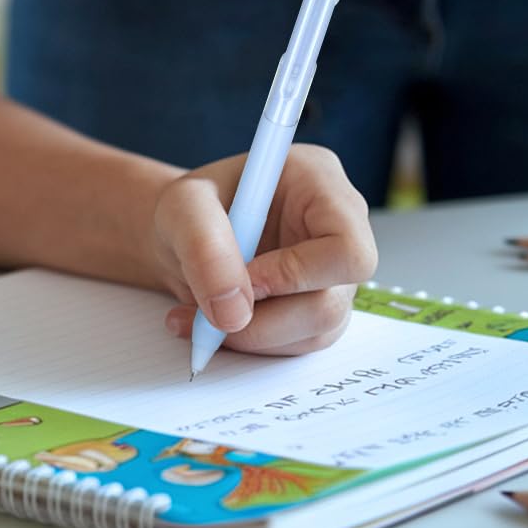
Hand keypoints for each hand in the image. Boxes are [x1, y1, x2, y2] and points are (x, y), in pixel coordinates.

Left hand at [153, 145, 376, 357]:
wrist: (181, 236)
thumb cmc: (189, 208)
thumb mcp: (181, 206)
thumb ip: (204, 246)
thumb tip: (235, 312)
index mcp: (319, 183)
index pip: (346, 245)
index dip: (299, 273)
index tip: (247, 281)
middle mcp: (338, 229)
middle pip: (332, 301)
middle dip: (266, 318)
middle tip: (211, 312)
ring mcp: (333, 274)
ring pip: (315, 332)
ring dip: (251, 335)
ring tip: (195, 316)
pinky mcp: (317, 309)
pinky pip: (296, 345)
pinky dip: (249, 342)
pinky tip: (209, 325)